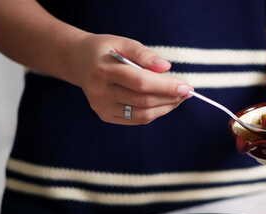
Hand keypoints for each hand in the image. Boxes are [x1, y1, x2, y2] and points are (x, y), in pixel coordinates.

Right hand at [68, 34, 191, 124]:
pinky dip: (154, 113)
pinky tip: (163, 103)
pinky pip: (136, 119)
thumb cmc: (106, 50)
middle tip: (187, 92)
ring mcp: (101, 107)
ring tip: (178, 98)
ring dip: (165, 108)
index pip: (140, 82)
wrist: (78, 61)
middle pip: (143, 100)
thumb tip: (166, 67)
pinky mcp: (105, 116)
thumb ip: (144, 54)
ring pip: (141, 114)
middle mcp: (100, 92)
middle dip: (169, 98)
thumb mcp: (123, 42)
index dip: (166, 86)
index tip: (186, 86)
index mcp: (103, 70)